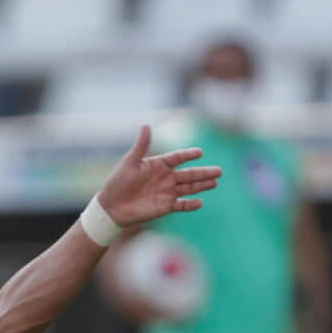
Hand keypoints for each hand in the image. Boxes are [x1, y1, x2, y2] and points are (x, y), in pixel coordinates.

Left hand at [99, 125, 219, 227]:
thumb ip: (141, 146)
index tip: (199, 153)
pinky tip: (200, 202)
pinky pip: (181, 205)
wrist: (111, 206)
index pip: (178, 157)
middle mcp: (165, 177)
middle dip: (204, 172)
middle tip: (220, 171)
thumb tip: (146, 125)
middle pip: (189, 174)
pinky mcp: (165, 206)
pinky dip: (191, 205)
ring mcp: (166, 192)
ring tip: (215, 182)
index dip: (188, 155)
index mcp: (158, 165)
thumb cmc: (117, 182)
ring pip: (189, 188)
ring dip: (202, 185)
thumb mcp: (129, 162)